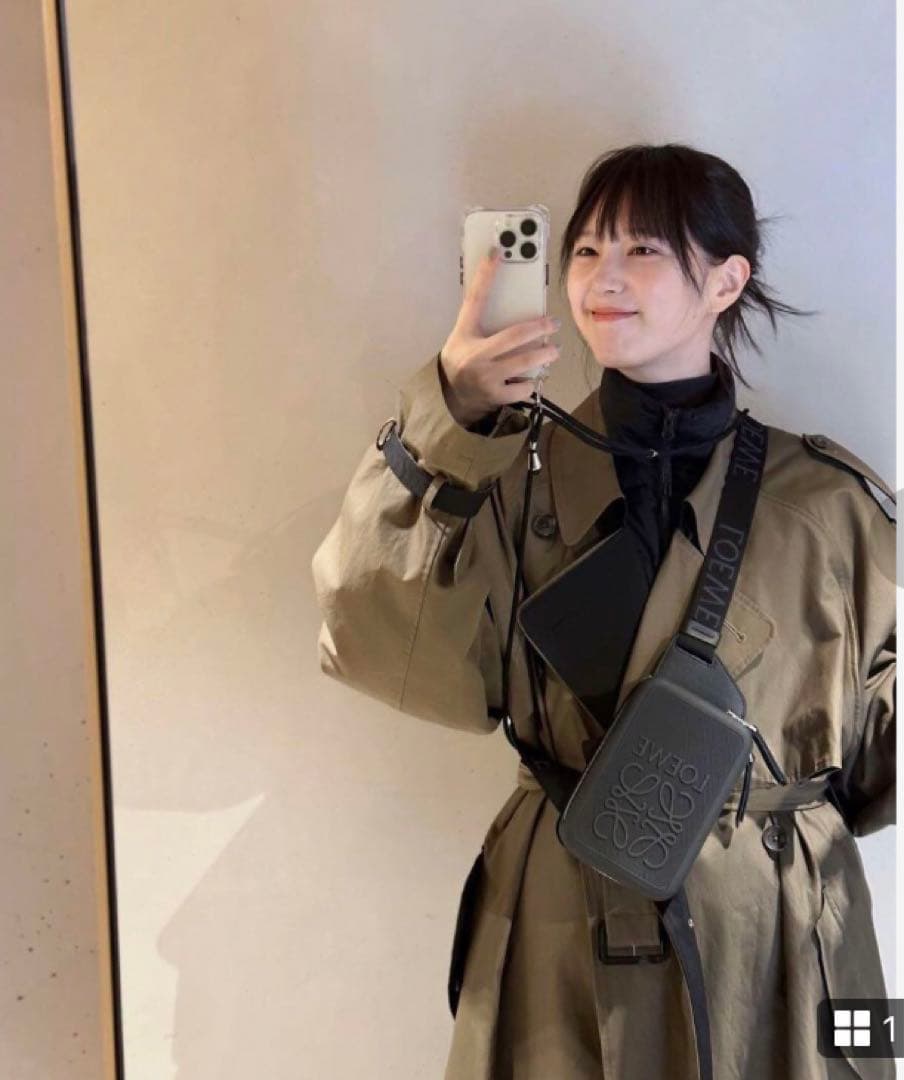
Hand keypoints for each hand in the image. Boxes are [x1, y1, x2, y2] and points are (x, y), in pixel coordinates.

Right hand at [439, 247, 560, 427]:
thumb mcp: (463, 335)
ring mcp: (486, 378)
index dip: (486, 275)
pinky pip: (523, 388)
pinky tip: (531, 379)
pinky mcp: (495, 396)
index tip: (497, 253)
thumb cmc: (462, 359)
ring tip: (553, 351)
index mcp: (466, 334)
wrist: (449, 395)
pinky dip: (530, 383)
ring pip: (525, 363)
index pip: (475, 299)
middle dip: (540, 328)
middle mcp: (475, 355)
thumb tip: (505, 294)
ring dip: (544, 356)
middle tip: (554, 324)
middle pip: (515, 335)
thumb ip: (479, 318)